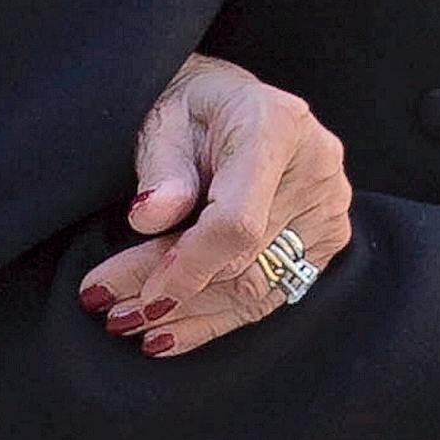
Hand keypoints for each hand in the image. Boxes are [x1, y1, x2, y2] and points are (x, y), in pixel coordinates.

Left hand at [78, 52, 354, 356]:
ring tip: (130, 322)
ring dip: (189, 314)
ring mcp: (328, 210)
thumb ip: (161, 170)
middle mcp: (316, 169)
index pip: (238, 221)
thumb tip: (149, 219)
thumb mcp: (164, 120)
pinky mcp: (325, 241)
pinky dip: (214, 319)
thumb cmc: (193, 107)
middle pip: (243, 259)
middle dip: (173, 293)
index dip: (189, 266)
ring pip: (256, 288)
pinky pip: (270, 297)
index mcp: (278, 127)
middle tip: (111, 309)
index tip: (144, 296)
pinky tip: (169, 333)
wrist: (232, 105)